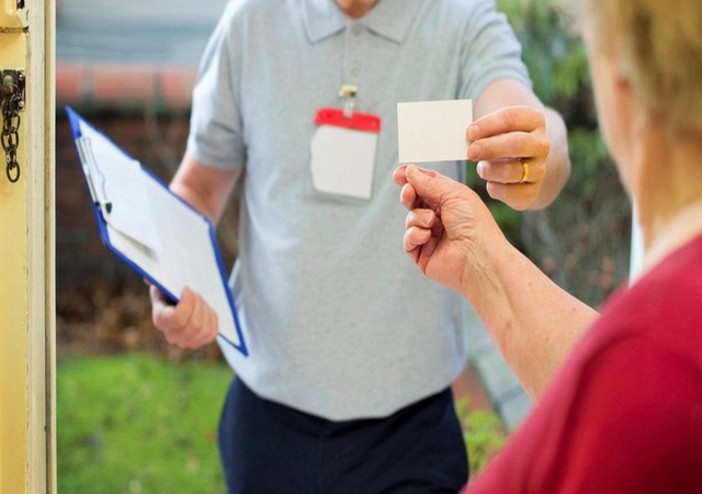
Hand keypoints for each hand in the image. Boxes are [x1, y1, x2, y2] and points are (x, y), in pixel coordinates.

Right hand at [150, 285, 218, 347]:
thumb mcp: (164, 282)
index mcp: (160, 319)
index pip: (177, 318)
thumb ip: (157, 279)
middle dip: (199, 305)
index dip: (187, 302)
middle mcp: (171, 335)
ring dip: (206, 312)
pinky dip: (212, 320)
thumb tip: (149, 278)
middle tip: (196, 293)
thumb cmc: (171, 289)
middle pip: (194, 325)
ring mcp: (185, 341)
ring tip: (201, 301)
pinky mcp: (198, 342)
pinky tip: (206, 310)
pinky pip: (211, 334)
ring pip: (204, 330)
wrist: (179, 299)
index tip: (187, 289)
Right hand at [393, 164, 504, 293]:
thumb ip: (428, 182)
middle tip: (409, 192)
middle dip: (409, 195)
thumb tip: (409, 170)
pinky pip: (408, 240)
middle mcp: (442, 219)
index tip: (399, 173)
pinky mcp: (423, 255)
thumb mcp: (453, 193)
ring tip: (432, 222)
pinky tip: (427, 237)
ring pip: (410, 219)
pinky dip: (414, 235)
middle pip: (415, 201)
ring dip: (418, 217)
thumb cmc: (475, 224)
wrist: (478, 256)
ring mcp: (432, 237)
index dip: (413, 179)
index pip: (428, 186)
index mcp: (452, 202)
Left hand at [467, 106, 549, 210]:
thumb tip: (466, 137)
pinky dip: (496, 189)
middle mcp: (541, 144)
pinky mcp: (532, 191)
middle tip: (471, 152)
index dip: (489, 125)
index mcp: (533, 121)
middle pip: (517, 143)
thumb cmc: (498, 140)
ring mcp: (540, 169)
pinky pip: (513, 193)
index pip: (512, 118)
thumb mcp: (493, 128)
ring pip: (514, 171)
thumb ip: (480, 129)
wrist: (517, 163)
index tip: (470, 132)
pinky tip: (490, 183)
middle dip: (490, 148)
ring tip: (481, 168)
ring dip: (490, 170)